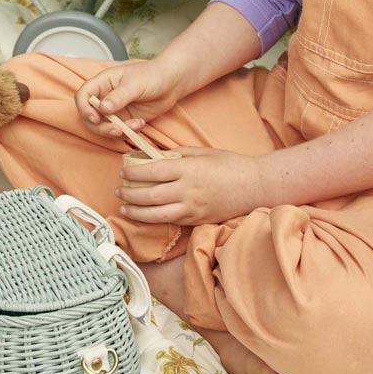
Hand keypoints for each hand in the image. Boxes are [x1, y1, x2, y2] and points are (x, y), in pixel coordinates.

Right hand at [75, 58, 184, 137]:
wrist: (172, 82)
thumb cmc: (153, 75)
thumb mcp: (134, 84)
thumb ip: (118, 96)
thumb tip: (103, 108)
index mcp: (103, 82)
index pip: (83, 96)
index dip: (84, 108)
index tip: (95, 118)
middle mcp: (105, 97)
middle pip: (90, 117)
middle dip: (101, 127)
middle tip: (116, 129)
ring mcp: (115, 110)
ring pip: (104, 127)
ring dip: (116, 132)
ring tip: (134, 126)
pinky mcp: (125, 120)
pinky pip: (119, 131)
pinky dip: (128, 132)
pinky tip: (140, 124)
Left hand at [116, 147, 261, 224]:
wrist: (254, 186)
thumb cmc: (228, 164)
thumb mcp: (202, 152)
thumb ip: (177, 154)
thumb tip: (153, 156)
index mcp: (187, 169)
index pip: (151, 171)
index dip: (133, 172)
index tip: (123, 170)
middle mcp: (187, 190)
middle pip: (149, 195)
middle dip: (129, 193)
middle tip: (119, 189)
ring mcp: (192, 208)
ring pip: (156, 214)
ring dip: (136, 211)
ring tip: (124, 206)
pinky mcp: (196, 220)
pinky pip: (170, 221)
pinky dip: (153, 219)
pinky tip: (144, 215)